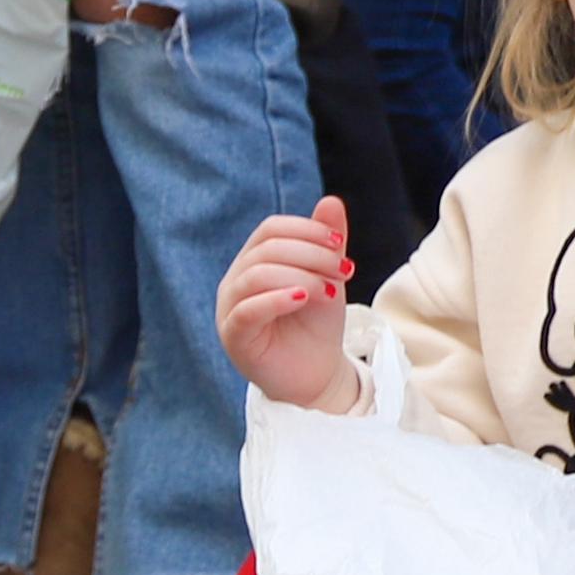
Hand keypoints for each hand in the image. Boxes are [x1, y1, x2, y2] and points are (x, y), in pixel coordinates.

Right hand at [215, 196, 358, 407]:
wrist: (316, 374)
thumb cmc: (316, 325)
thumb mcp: (327, 277)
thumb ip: (326, 243)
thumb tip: (331, 201)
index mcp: (254, 262)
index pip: (270, 229)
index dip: (306, 230)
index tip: (339, 244)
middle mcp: (236, 281)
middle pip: (266, 249)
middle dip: (311, 254)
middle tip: (344, 271)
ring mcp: (230, 309)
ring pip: (256, 275)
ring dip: (301, 276)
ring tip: (332, 291)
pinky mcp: (234, 336)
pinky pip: (247, 310)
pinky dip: (276, 299)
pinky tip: (304, 298)